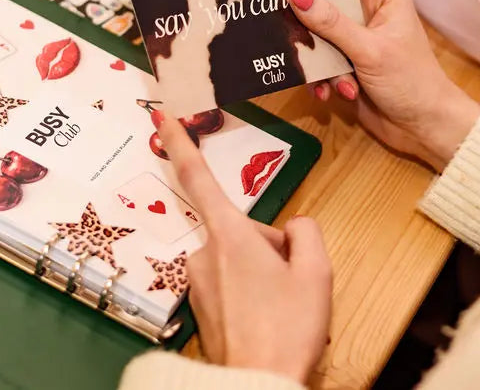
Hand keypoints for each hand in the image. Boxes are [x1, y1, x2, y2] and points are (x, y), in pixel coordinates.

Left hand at [152, 109, 331, 383]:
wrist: (257, 383)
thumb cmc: (288, 331)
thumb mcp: (317, 272)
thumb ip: (306, 232)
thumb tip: (291, 228)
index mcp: (230, 236)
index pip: (198, 177)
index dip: (179, 142)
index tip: (162, 116)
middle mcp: (205, 254)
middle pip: (241, 229)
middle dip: (269, 247)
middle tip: (290, 286)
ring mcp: (198, 281)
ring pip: (237, 257)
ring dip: (261, 272)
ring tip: (279, 309)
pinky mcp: (199, 305)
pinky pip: (229, 282)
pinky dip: (250, 292)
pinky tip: (265, 319)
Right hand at [290, 0, 479, 171]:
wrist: (423, 128)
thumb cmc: (410, 81)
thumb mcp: (369, 50)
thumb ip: (331, 24)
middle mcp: (367, 14)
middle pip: (322, 7)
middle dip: (307, 27)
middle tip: (287, 34)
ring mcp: (355, 42)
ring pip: (317, 39)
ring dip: (319, 63)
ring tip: (331, 82)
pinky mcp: (346, 67)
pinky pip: (320, 64)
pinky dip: (322, 80)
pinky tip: (329, 94)